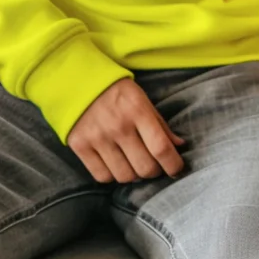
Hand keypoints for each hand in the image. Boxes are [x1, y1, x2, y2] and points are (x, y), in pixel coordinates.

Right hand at [68, 78, 185, 183]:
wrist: (78, 82)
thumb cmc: (117, 91)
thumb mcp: (142, 99)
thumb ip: (160, 124)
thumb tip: (179, 146)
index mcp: (137, 110)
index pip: (160, 148)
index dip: (173, 164)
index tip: (176, 169)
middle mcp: (118, 126)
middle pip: (144, 168)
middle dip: (154, 171)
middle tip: (153, 164)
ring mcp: (97, 138)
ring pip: (125, 176)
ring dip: (133, 175)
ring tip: (133, 163)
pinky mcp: (79, 146)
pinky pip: (102, 176)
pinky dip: (112, 175)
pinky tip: (115, 164)